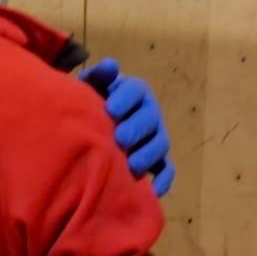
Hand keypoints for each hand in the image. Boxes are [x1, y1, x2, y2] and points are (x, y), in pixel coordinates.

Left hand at [80, 59, 175, 196]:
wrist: (91, 123)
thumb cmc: (92, 102)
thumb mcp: (91, 86)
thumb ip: (99, 76)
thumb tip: (111, 65)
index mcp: (134, 91)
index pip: (135, 90)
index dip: (125, 99)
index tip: (111, 110)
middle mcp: (149, 112)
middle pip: (150, 119)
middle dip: (137, 129)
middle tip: (120, 139)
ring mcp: (154, 136)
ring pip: (159, 144)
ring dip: (148, 154)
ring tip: (132, 165)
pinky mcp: (157, 160)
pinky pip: (166, 169)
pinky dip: (163, 179)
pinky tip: (154, 190)